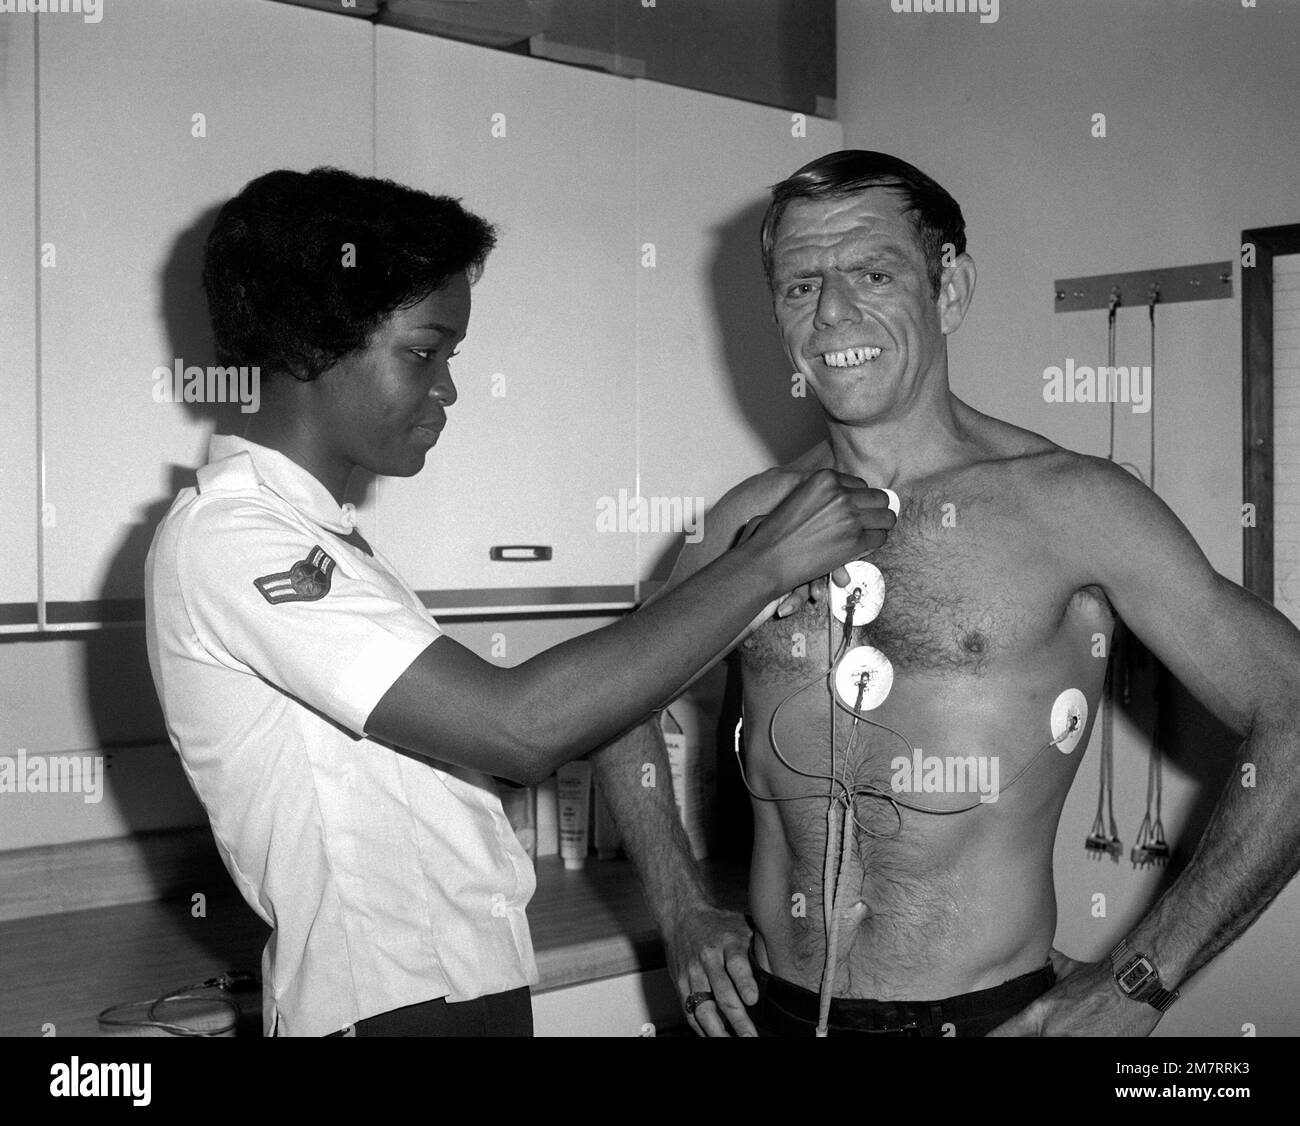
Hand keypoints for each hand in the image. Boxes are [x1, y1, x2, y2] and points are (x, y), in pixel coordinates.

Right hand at [665, 904, 759, 1036]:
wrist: (681, 916)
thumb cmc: (718, 924)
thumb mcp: (742, 926)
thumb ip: (758, 948)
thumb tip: (784, 968)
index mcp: (727, 943)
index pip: (736, 964)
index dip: (745, 983)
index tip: (753, 999)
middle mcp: (708, 959)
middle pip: (722, 992)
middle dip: (737, 1018)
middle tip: (750, 1036)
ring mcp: (692, 973)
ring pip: (703, 1007)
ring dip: (718, 1030)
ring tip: (731, 1042)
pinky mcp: (681, 984)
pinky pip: (690, 1011)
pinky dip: (701, 1028)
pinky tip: (713, 1036)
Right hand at [740, 470, 893, 597]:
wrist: (768, 559)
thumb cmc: (776, 532)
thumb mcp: (798, 496)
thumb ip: (822, 492)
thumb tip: (847, 496)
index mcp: (825, 479)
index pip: (861, 485)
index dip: (859, 499)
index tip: (854, 510)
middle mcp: (841, 494)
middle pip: (879, 498)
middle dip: (874, 511)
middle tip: (867, 522)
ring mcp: (850, 518)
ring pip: (886, 517)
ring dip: (879, 526)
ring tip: (868, 534)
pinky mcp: (855, 541)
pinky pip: (880, 538)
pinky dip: (874, 543)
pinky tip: (861, 547)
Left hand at [986, 949, 1163, 1035]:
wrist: (1133, 987)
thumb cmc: (1102, 980)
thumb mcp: (1065, 969)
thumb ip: (1045, 966)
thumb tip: (1032, 954)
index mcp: (1041, 1014)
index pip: (1003, 1034)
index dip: (991, 1038)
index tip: (982, 1039)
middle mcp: (1053, 1034)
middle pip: (1025, 1043)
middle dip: (1025, 1039)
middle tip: (1035, 1032)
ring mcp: (1074, 1045)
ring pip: (1049, 1050)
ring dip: (1052, 1039)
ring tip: (1063, 1031)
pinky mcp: (1093, 1051)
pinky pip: (1074, 1053)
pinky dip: (1073, 1041)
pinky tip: (1077, 1035)